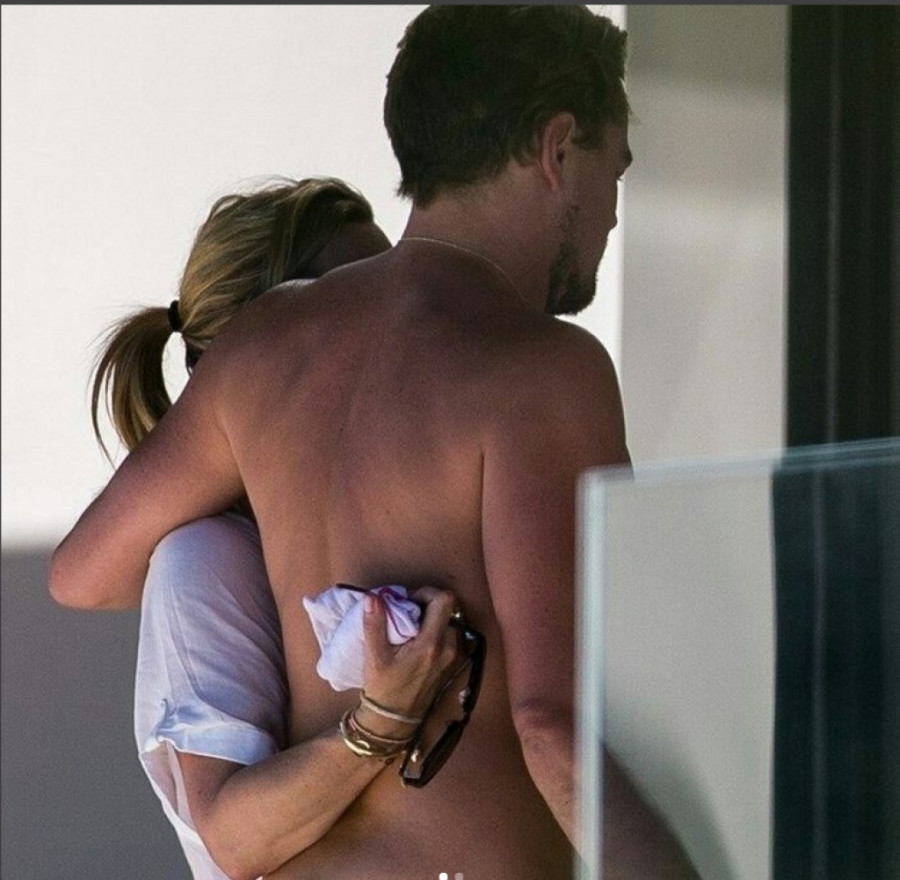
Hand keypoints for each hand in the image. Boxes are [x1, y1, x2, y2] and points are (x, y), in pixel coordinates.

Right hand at [357, 586, 460, 737]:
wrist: (394, 720)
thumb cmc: (384, 688)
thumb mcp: (375, 656)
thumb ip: (375, 624)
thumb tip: (373, 597)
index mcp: (432, 644)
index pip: (444, 601)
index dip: (426, 592)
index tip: (408, 601)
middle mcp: (450, 648)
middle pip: (449, 609)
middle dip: (429, 604)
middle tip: (408, 612)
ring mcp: (455, 656)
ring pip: (452, 621)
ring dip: (434, 617)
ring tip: (413, 626)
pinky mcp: (454, 663)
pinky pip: (452, 634)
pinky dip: (439, 629)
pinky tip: (420, 638)